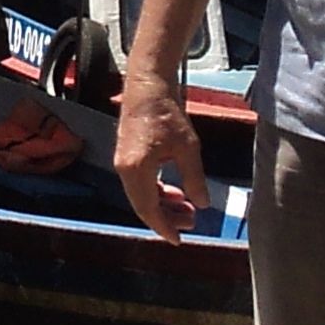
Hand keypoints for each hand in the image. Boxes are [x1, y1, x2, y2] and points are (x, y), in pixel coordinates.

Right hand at [111, 72, 207, 239]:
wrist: (148, 85)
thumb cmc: (166, 112)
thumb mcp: (188, 148)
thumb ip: (194, 178)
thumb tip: (202, 204)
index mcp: (136, 169)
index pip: (148, 209)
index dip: (164, 227)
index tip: (178, 239)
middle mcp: (124, 169)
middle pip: (142, 205)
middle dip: (166, 218)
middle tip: (190, 223)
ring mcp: (123, 162)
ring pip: (141, 195)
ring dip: (162, 205)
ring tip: (186, 208)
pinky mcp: (126, 155)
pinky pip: (139, 183)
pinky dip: (156, 192)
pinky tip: (174, 191)